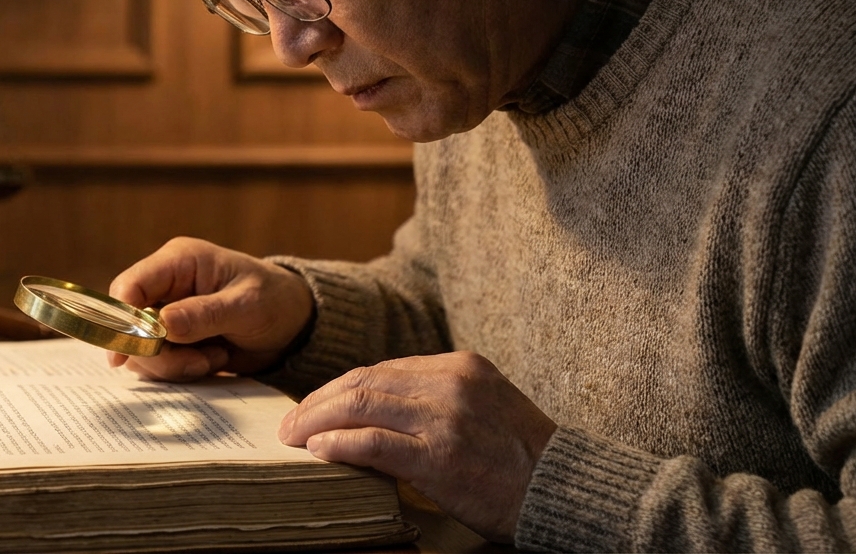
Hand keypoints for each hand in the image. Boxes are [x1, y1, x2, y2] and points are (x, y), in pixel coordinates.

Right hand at [106, 237, 313, 380]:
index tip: (128, 351)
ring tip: (214, 358)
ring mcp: (167, 315)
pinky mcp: (173, 342)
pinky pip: (158, 364)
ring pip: (141, 349)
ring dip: (174, 364)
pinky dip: (182, 371)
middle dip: (158, 352)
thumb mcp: (246, 306)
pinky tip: (213, 361)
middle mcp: (166, 287)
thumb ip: (204, 314)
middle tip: (198, 362)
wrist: (292, 325)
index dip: (121, 318)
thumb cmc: (274, 301)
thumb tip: (163, 324)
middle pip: (130, 325)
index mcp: (179, 262)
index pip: (130, 285)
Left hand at [277, 351, 555, 542]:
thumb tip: (376, 411)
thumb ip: (437, 400)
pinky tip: (319, 451)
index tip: (314, 405)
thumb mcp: (484, 407)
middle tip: (290, 423)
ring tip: (293, 437)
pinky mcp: (440, 456)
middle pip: (364, 382)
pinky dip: (339, 444)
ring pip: (361, 406)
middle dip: (318, 402)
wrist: (566, 489)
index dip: (339, 387)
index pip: (381, 369)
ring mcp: (444, 418)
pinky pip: (374, 443)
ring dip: (317, 421)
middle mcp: (450, 383)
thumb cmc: (523, 459)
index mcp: (460, 366)